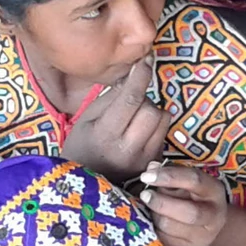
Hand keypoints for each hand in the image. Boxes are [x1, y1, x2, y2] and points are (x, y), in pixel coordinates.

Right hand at [60, 57, 168, 181]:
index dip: (141, 75)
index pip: (131, 99)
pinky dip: (155, 126)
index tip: (146, 58)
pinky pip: (164, 133)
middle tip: (128, 104)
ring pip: (163, 119)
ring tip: (134, 119)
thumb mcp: (86, 119)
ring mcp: (144, 160)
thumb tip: (132, 74)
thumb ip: (110, 97)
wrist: (84, 187)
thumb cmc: (81, 147)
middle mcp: (128, 149)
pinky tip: (138, 132)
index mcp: (105, 135)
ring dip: (152, 112)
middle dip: (143, 99)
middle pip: (151, 109)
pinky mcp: (154, 164)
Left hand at [138, 162, 228, 245]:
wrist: (202, 228)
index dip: (168, 176)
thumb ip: (168, 174)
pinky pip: (163, 240)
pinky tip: (153, 225)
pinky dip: (154, 231)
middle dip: (162, 203)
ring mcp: (204, 237)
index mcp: (214, 190)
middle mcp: (214, 215)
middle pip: (188, 212)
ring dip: (154, 216)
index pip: (193, 180)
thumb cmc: (188, 198)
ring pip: (170, 226)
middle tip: (144, 195)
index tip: (146, 175)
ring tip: (151, 210)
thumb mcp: (183, 183)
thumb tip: (151, 168)